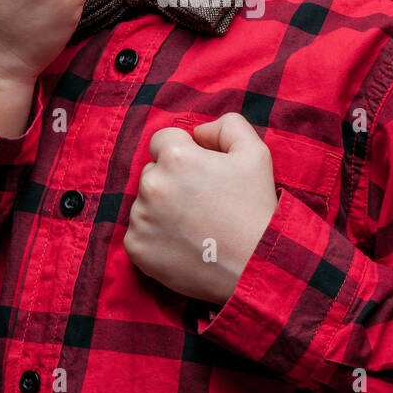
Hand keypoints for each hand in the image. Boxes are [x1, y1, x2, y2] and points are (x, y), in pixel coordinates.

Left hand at [123, 112, 279, 304]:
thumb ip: (226, 126)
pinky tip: (182, 244)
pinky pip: (138, 233)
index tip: (201, 173)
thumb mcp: (255, 153)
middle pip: (152, 172)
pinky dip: (155, 237)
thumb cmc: (256, 208)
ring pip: (144, 202)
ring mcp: (141, 218)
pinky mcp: (136, 247)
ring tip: (195, 226)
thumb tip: (198, 131)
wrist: (255, 266)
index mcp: (176, 157)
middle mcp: (152, 184)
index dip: (184, 153)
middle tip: (202, 203)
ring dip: (162, 209)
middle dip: (172, 181)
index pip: (162, 140)